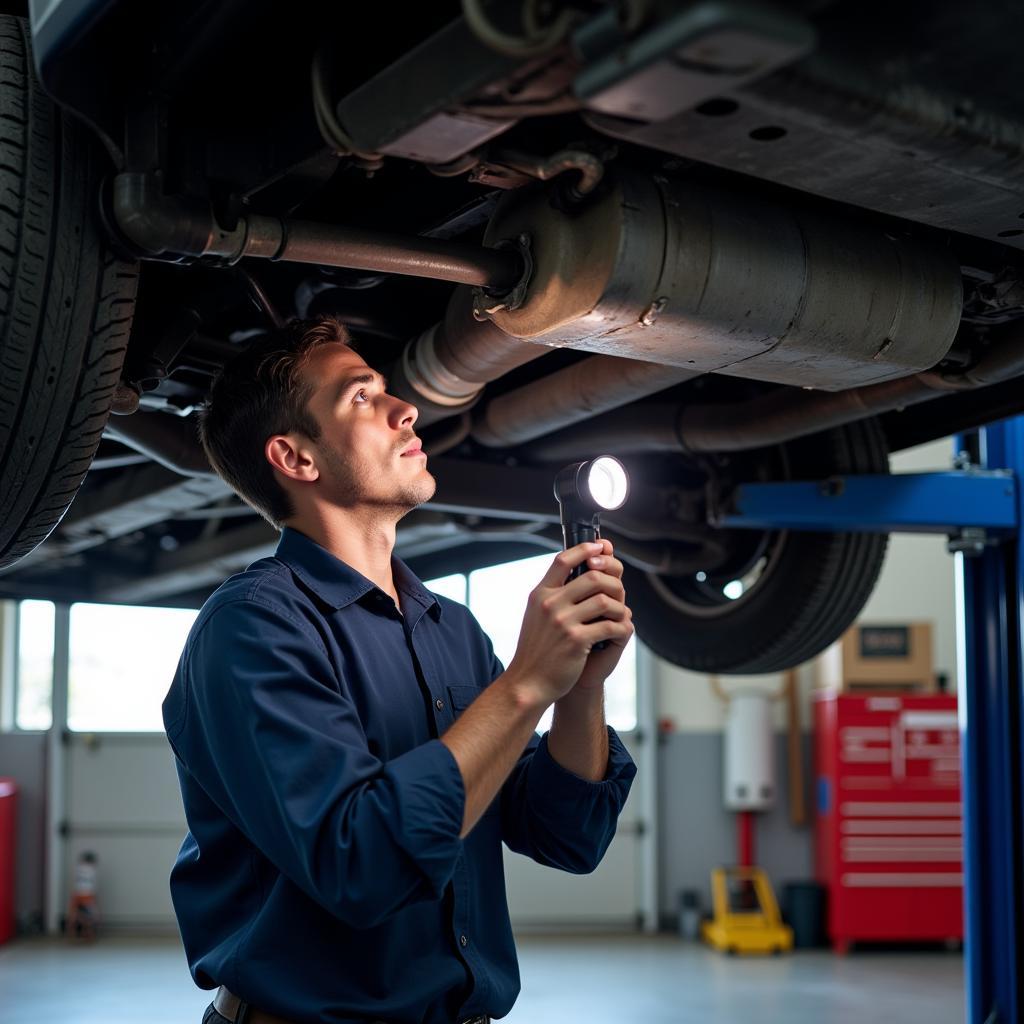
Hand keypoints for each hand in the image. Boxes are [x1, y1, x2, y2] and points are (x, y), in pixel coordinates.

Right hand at [505, 540, 633, 709]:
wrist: (528, 682)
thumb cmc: (537, 650)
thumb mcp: (536, 615)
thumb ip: (553, 595)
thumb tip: (575, 573)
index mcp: (540, 594)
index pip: (563, 559)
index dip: (585, 549)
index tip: (600, 547)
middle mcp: (550, 604)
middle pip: (592, 576)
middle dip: (613, 582)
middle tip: (619, 592)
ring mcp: (563, 622)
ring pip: (606, 601)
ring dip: (621, 608)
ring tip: (620, 616)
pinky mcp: (577, 641)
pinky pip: (610, 625)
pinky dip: (621, 627)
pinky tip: (619, 632)